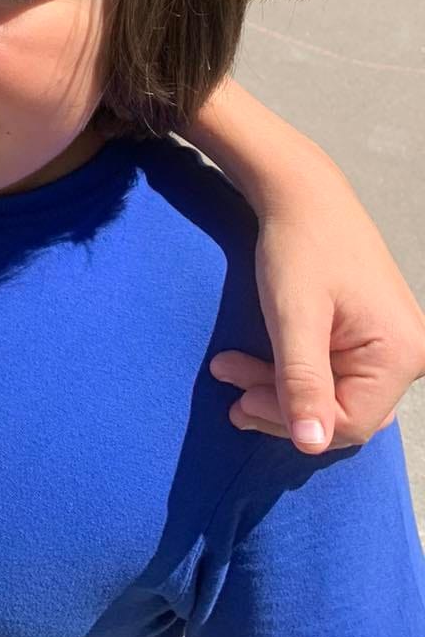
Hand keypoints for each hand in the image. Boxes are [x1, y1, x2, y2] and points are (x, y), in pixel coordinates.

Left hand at [212, 204, 424, 453]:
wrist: (301, 191)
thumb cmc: (298, 245)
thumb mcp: (293, 316)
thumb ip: (303, 382)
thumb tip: (311, 444)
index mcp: (400, 352)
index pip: (349, 422)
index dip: (292, 423)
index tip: (241, 406)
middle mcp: (407, 352)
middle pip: (343, 411)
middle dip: (281, 407)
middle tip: (231, 400)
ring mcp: (390, 342)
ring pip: (334, 392)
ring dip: (280, 390)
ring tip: (230, 375)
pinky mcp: (369, 332)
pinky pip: (333, 371)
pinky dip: (291, 371)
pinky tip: (251, 366)